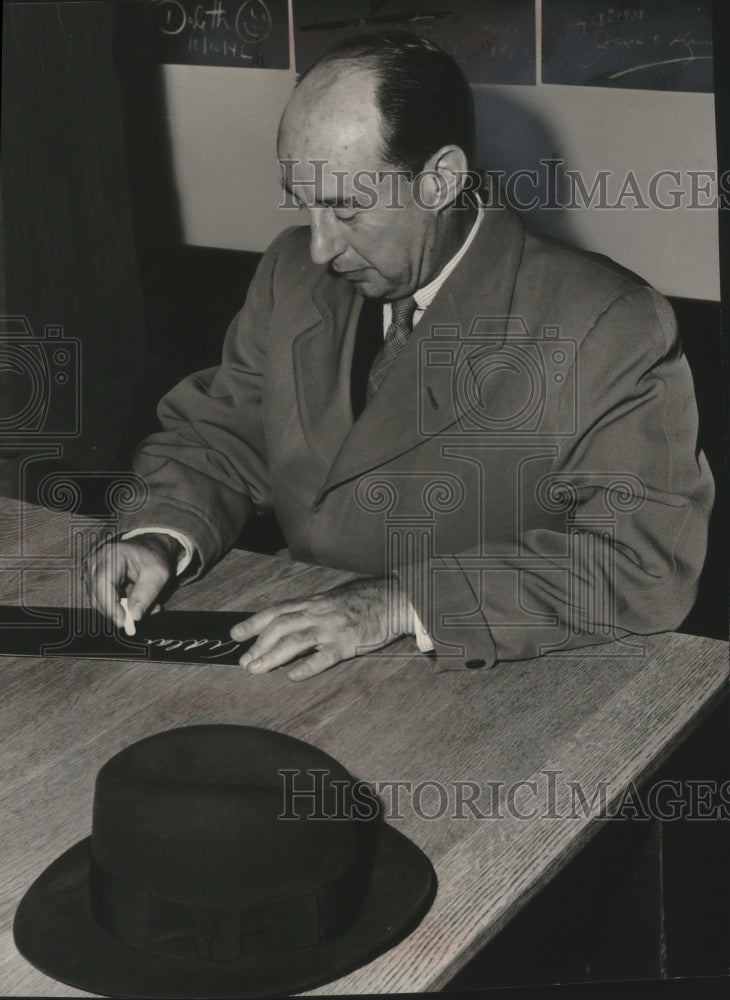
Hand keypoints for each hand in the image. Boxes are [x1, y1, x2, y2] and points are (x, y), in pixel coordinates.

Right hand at [84, 534, 181, 627]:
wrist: (147, 549)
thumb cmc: (153, 559)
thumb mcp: (158, 574)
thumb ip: (147, 594)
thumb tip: (135, 616)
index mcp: (113, 555)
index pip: (103, 583)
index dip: (110, 605)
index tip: (122, 621)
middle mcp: (96, 562)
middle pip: (96, 595)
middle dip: (114, 612)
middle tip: (133, 622)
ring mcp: (91, 571)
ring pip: (97, 601)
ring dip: (117, 610)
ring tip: (139, 607)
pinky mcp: (92, 581)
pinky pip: (100, 600)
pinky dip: (115, 607)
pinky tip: (132, 604)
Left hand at [230, 577, 412, 680]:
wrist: (394, 599)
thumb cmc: (363, 600)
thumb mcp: (333, 599)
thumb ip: (312, 609)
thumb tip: (289, 622)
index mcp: (314, 602)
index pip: (277, 611)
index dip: (254, 622)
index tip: (235, 634)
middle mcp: (318, 613)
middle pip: (280, 626)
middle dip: (258, 644)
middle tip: (243, 661)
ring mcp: (332, 628)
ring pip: (295, 641)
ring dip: (272, 656)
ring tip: (257, 670)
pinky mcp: (347, 643)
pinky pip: (323, 657)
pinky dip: (306, 667)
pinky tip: (292, 676)